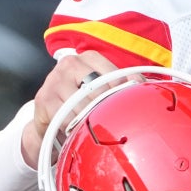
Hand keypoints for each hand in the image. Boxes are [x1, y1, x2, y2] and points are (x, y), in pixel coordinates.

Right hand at [20, 52, 133, 167]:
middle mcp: (71, 63)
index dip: (124, 94)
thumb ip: (122, 85)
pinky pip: (66, 117)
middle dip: (107, 109)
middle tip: (112, 123)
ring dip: (91, 121)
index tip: (128, 108)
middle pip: (100, 90)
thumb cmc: (81, 100)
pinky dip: (74, 128)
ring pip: (83, 104)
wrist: (49, 116)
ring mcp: (55, 80)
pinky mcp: (44, 99)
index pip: (115, 75)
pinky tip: (78, 132)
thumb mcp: (101, 88)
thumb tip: (145, 88)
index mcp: (90, 57)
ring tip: (96, 130)